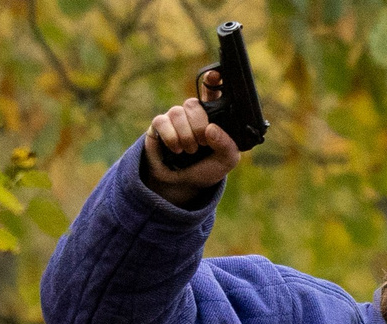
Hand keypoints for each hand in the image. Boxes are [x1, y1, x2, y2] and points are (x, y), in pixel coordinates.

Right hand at [141, 69, 238, 204]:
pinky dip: (171, 138)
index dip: (213, 80)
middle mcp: (192, 113)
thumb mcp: (226, 161)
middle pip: (193, 104)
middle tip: (202, 143)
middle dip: (199, 126)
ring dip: (186, 135)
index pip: (213, 91)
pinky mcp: (159, 126)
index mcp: (212, 116)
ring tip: (189, 151)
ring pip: (177, 113)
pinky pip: (162, 122)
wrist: (184, 185)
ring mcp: (175, 118)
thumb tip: (211, 129)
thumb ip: (227, 145)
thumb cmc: (206, 168)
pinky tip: (176, 149)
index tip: (215, 75)